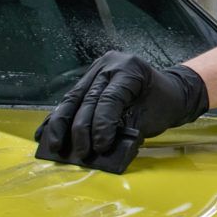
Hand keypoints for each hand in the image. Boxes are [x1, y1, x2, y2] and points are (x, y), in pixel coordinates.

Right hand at [35, 51, 207, 157]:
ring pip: (73, 98)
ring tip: (53, 146)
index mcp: (129, 69)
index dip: (101, 125)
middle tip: (80, 153)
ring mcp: (97, 68)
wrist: (171, 90)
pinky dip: (60, 117)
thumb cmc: (164, 104)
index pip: (109, 99)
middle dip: (80, 129)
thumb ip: (124, 129)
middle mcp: (109, 63)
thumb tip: (98, 148)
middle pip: (87, 98)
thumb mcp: (150, 118)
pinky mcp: (89, 77)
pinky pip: (72, 99)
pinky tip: (45, 132)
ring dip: (61, 124)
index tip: (99, 147)